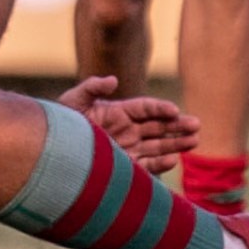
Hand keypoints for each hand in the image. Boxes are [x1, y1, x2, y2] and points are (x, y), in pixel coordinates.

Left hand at [55, 75, 200, 174]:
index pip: (146, 108)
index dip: (161, 108)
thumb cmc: (62, 123)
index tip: (174, 111)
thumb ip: (93, 87)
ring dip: (176, 143)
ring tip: (195, 140)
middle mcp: (128, 130)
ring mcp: (129, 149)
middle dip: (178, 126)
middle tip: (197, 125)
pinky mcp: (126, 167)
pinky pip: (147, 165)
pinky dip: (161, 163)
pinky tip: (174, 159)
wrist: (52, 150)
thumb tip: (113, 80)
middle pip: (158, 127)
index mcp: (119, 112)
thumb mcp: (74, 100)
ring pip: (158, 145)